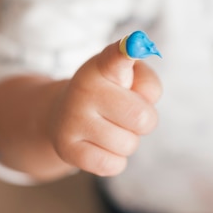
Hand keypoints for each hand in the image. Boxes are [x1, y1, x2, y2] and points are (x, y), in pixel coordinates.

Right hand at [48, 38, 161, 176]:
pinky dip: (115, 161)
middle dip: (144, 121)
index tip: (131, 46)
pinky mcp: (67, 149)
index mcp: (102, 67)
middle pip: (143, 118)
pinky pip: (113, 165)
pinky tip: (102, 146)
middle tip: (126, 115)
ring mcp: (72, 120)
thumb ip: (146, 82)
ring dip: (128, 141)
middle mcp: (83, 89)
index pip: (116, 58)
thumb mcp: (128, 79)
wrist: (64, 117)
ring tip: (110, 128)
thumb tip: (148, 94)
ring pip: (129, 145)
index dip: (126, 53)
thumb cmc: (110, 95)